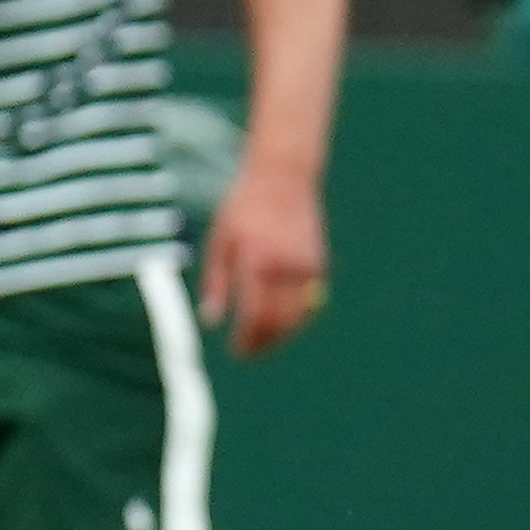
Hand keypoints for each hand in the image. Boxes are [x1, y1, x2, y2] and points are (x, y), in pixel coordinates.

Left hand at [201, 161, 331, 356]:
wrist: (283, 177)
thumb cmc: (244, 207)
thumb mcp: (220, 242)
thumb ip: (216, 283)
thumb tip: (211, 321)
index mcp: (257, 262)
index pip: (255, 317)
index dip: (247, 340)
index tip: (237, 351)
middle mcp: (286, 268)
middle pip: (280, 323)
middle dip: (265, 344)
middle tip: (249, 353)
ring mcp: (307, 266)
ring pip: (299, 317)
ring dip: (282, 334)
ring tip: (263, 340)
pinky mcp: (319, 263)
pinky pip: (309, 301)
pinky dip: (297, 315)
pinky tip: (281, 319)